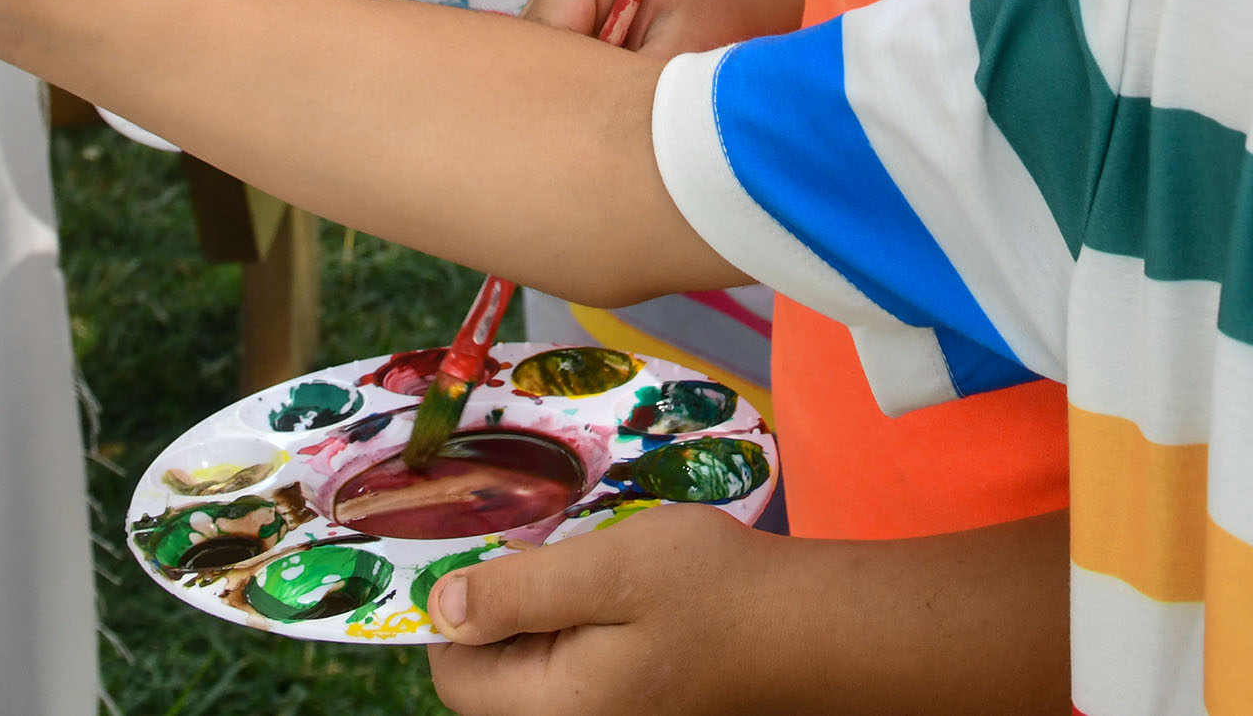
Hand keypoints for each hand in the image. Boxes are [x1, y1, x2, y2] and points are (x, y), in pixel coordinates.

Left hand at [426, 500, 790, 714]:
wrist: (811, 626)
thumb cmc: (717, 591)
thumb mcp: (609, 570)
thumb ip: (518, 592)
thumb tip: (441, 609)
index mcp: (557, 707)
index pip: (455, 672)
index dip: (458, 608)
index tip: (496, 552)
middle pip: (491, 671)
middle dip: (507, 604)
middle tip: (556, 551)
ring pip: (535, 661)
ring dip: (548, 606)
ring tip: (597, 567)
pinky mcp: (632, 702)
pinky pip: (576, 661)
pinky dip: (583, 619)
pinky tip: (624, 590)